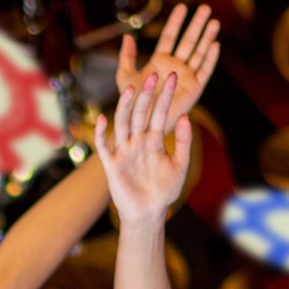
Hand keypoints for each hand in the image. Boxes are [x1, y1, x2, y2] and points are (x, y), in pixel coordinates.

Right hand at [95, 70, 192, 227]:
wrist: (149, 213)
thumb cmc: (165, 190)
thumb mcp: (181, 163)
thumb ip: (184, 141)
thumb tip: (187, 116)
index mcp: (154, 140)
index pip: (160, 112)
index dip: (166, 96)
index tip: (173, 77)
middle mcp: (137, 141)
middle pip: (140, 113)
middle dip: (146, 95)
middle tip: (153, 75)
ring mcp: (124, 151)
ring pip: (122, 124)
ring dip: (125, 107)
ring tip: (130, 88)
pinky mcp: (112, 165)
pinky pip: (103, 146)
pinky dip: (101, 133)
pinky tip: (103, 119)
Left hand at [114, 3, 220, 123]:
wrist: (142, 124)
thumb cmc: (131, 104)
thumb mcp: (125, 77)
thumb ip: (126, 57)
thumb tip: (128, 35)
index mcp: (160, 61)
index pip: (169, 37)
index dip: (175, 22)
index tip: (182, 7)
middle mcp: (175, 66)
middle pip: (188, 41)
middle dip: (197, 25)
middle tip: (206, 8)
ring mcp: (186, 76)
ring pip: (199, 52)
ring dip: (207, 38)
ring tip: (214, 22)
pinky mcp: (194, 88)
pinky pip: (204, 71)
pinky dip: (210, 59)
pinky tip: (215, 45)